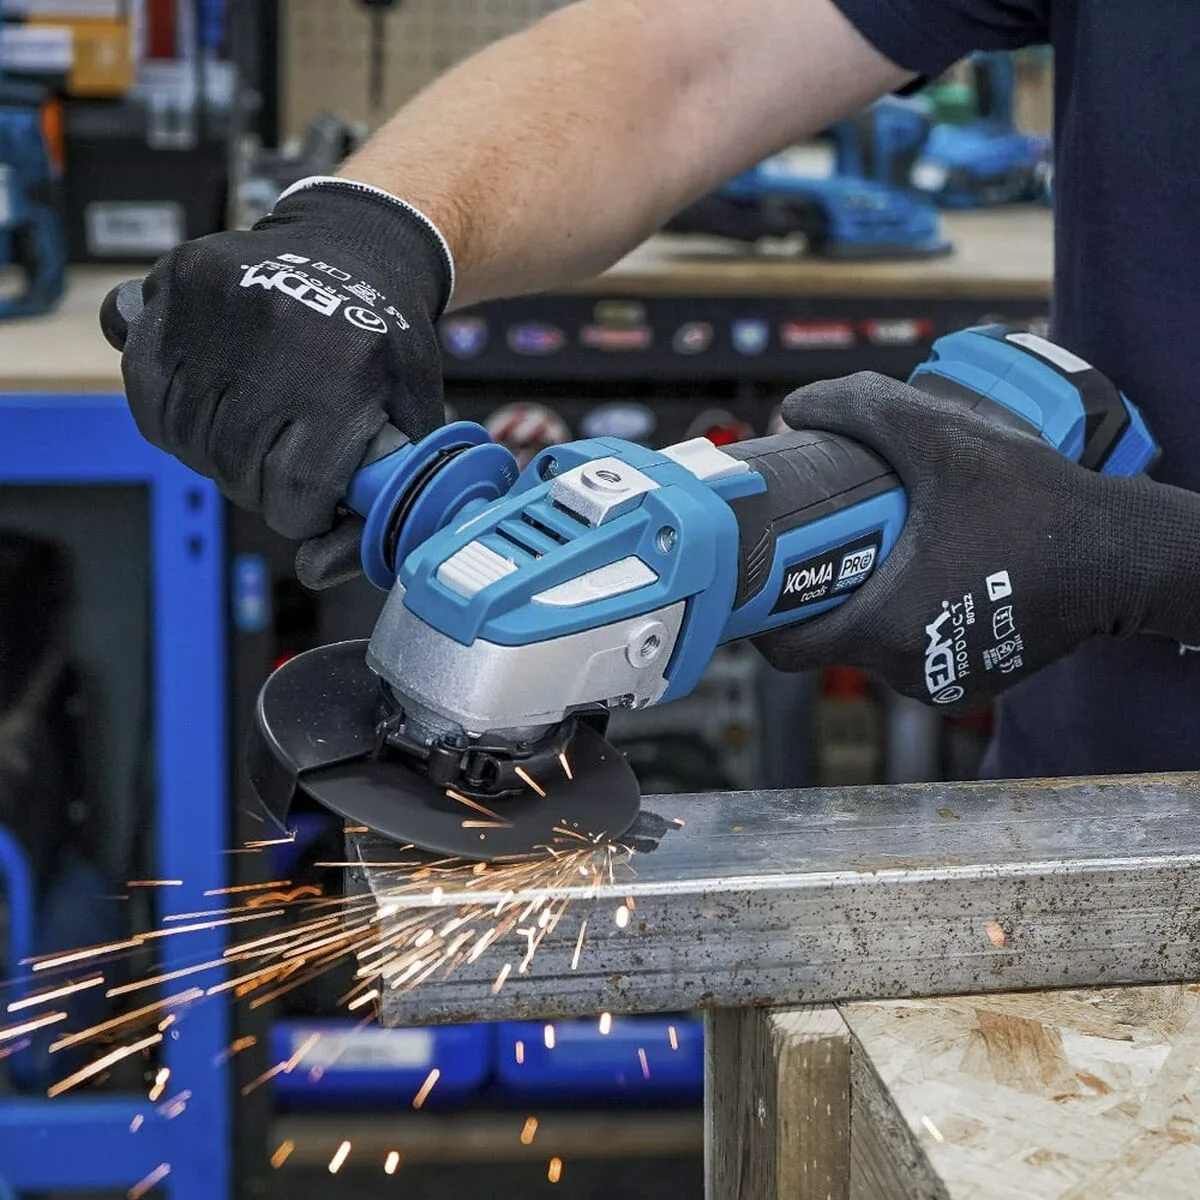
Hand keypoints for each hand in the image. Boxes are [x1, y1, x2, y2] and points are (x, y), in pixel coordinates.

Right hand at [101, 178, 454, 587]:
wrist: (357, 245)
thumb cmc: (384, 344)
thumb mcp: (412, 421)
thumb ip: (380, 505)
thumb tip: (316, 569)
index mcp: (347, 374)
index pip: (296, 493)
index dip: (304, 511)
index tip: (314, 498)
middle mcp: (277, 336)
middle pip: (236, 471)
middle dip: (261, 485)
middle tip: (283, 460)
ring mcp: (219, 307)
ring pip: (185, 440)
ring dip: (215, 453)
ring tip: (253, 427)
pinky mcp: (174, 286)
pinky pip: (146, 393)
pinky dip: (173, 416)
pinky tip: (212, 403)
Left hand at [753, 371, 1199, 711]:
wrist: (1119, 552)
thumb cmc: (1035, 501)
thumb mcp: (942, 437)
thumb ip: (860, 410)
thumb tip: (794, 409)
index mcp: (888, 624)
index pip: (788, 647)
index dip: (762, 614)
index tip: (761, 578)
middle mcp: (909, 666)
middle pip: (828, 643)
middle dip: (818, 597)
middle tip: (822, 550)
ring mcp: (941, 681)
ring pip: (871, 649)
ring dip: (865, 608)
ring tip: (879, 556)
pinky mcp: (969, 682)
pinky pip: (913, 655)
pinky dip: (906, 621)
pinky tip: (922, 577)